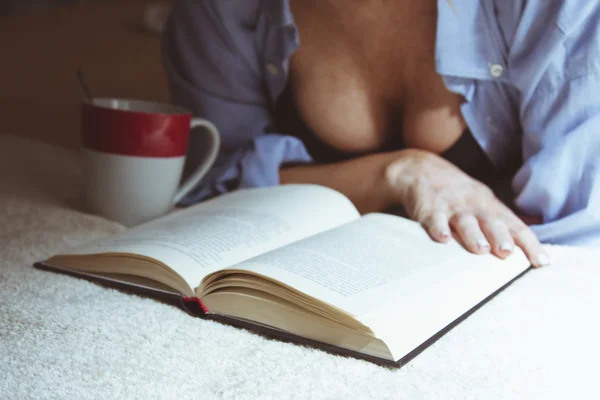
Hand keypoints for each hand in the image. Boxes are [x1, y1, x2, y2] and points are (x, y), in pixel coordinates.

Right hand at [385, 149, 550, 267]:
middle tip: (507, 252)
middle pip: (491, 222)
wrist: (422, 170)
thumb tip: (534, 240)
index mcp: (492, 208)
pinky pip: (434, 218)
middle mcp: (475, 207)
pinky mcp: (429, 208)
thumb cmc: (460, 195)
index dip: (530, 244)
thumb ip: (505, 222)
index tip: (542, 263)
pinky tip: (442, 238)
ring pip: (465, 221)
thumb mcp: (485, 203)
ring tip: (480, 249)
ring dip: (473, 234)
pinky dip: (438, 228)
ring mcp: (452, 206)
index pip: (516, 227)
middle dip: (500, 236)